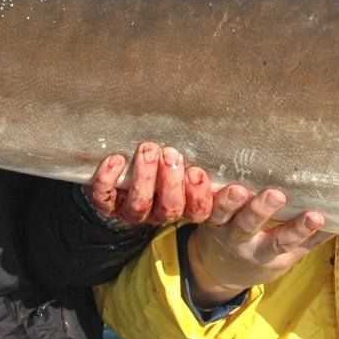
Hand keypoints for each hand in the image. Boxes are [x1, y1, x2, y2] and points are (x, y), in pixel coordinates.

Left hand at [84, 142, 216, 226]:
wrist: (116, 166)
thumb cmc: (161, 156)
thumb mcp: (184, 155)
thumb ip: (199, 152)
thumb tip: (233, 128)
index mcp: (185, 202)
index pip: (204, 210)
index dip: (216, 201)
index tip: (222, 183)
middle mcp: (160, 211)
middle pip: (172, 208)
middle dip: (172, 182)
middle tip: (172, 155)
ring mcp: (133, 210)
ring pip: (140, 204)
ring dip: (145, 176)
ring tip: (149, 149)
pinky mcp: (106, 204)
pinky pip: (105, 197)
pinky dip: (109, 178)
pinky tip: (117, 159)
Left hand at [187, 182, 330, 309]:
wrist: (219, 270)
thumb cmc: (263, 254)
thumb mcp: (287, 256)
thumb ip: (311, 239)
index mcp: (268, 252)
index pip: (287, 241)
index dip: (302, 229)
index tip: (318, 215)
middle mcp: (245, 242)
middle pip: (252, 226)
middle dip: (263, 210)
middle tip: (276, 195)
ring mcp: (223, 229)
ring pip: (224, 214)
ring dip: (230, 201)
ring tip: (238, 188)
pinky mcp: (206, 218)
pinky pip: (202, 204)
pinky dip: (202, 190)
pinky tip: (203, 173)